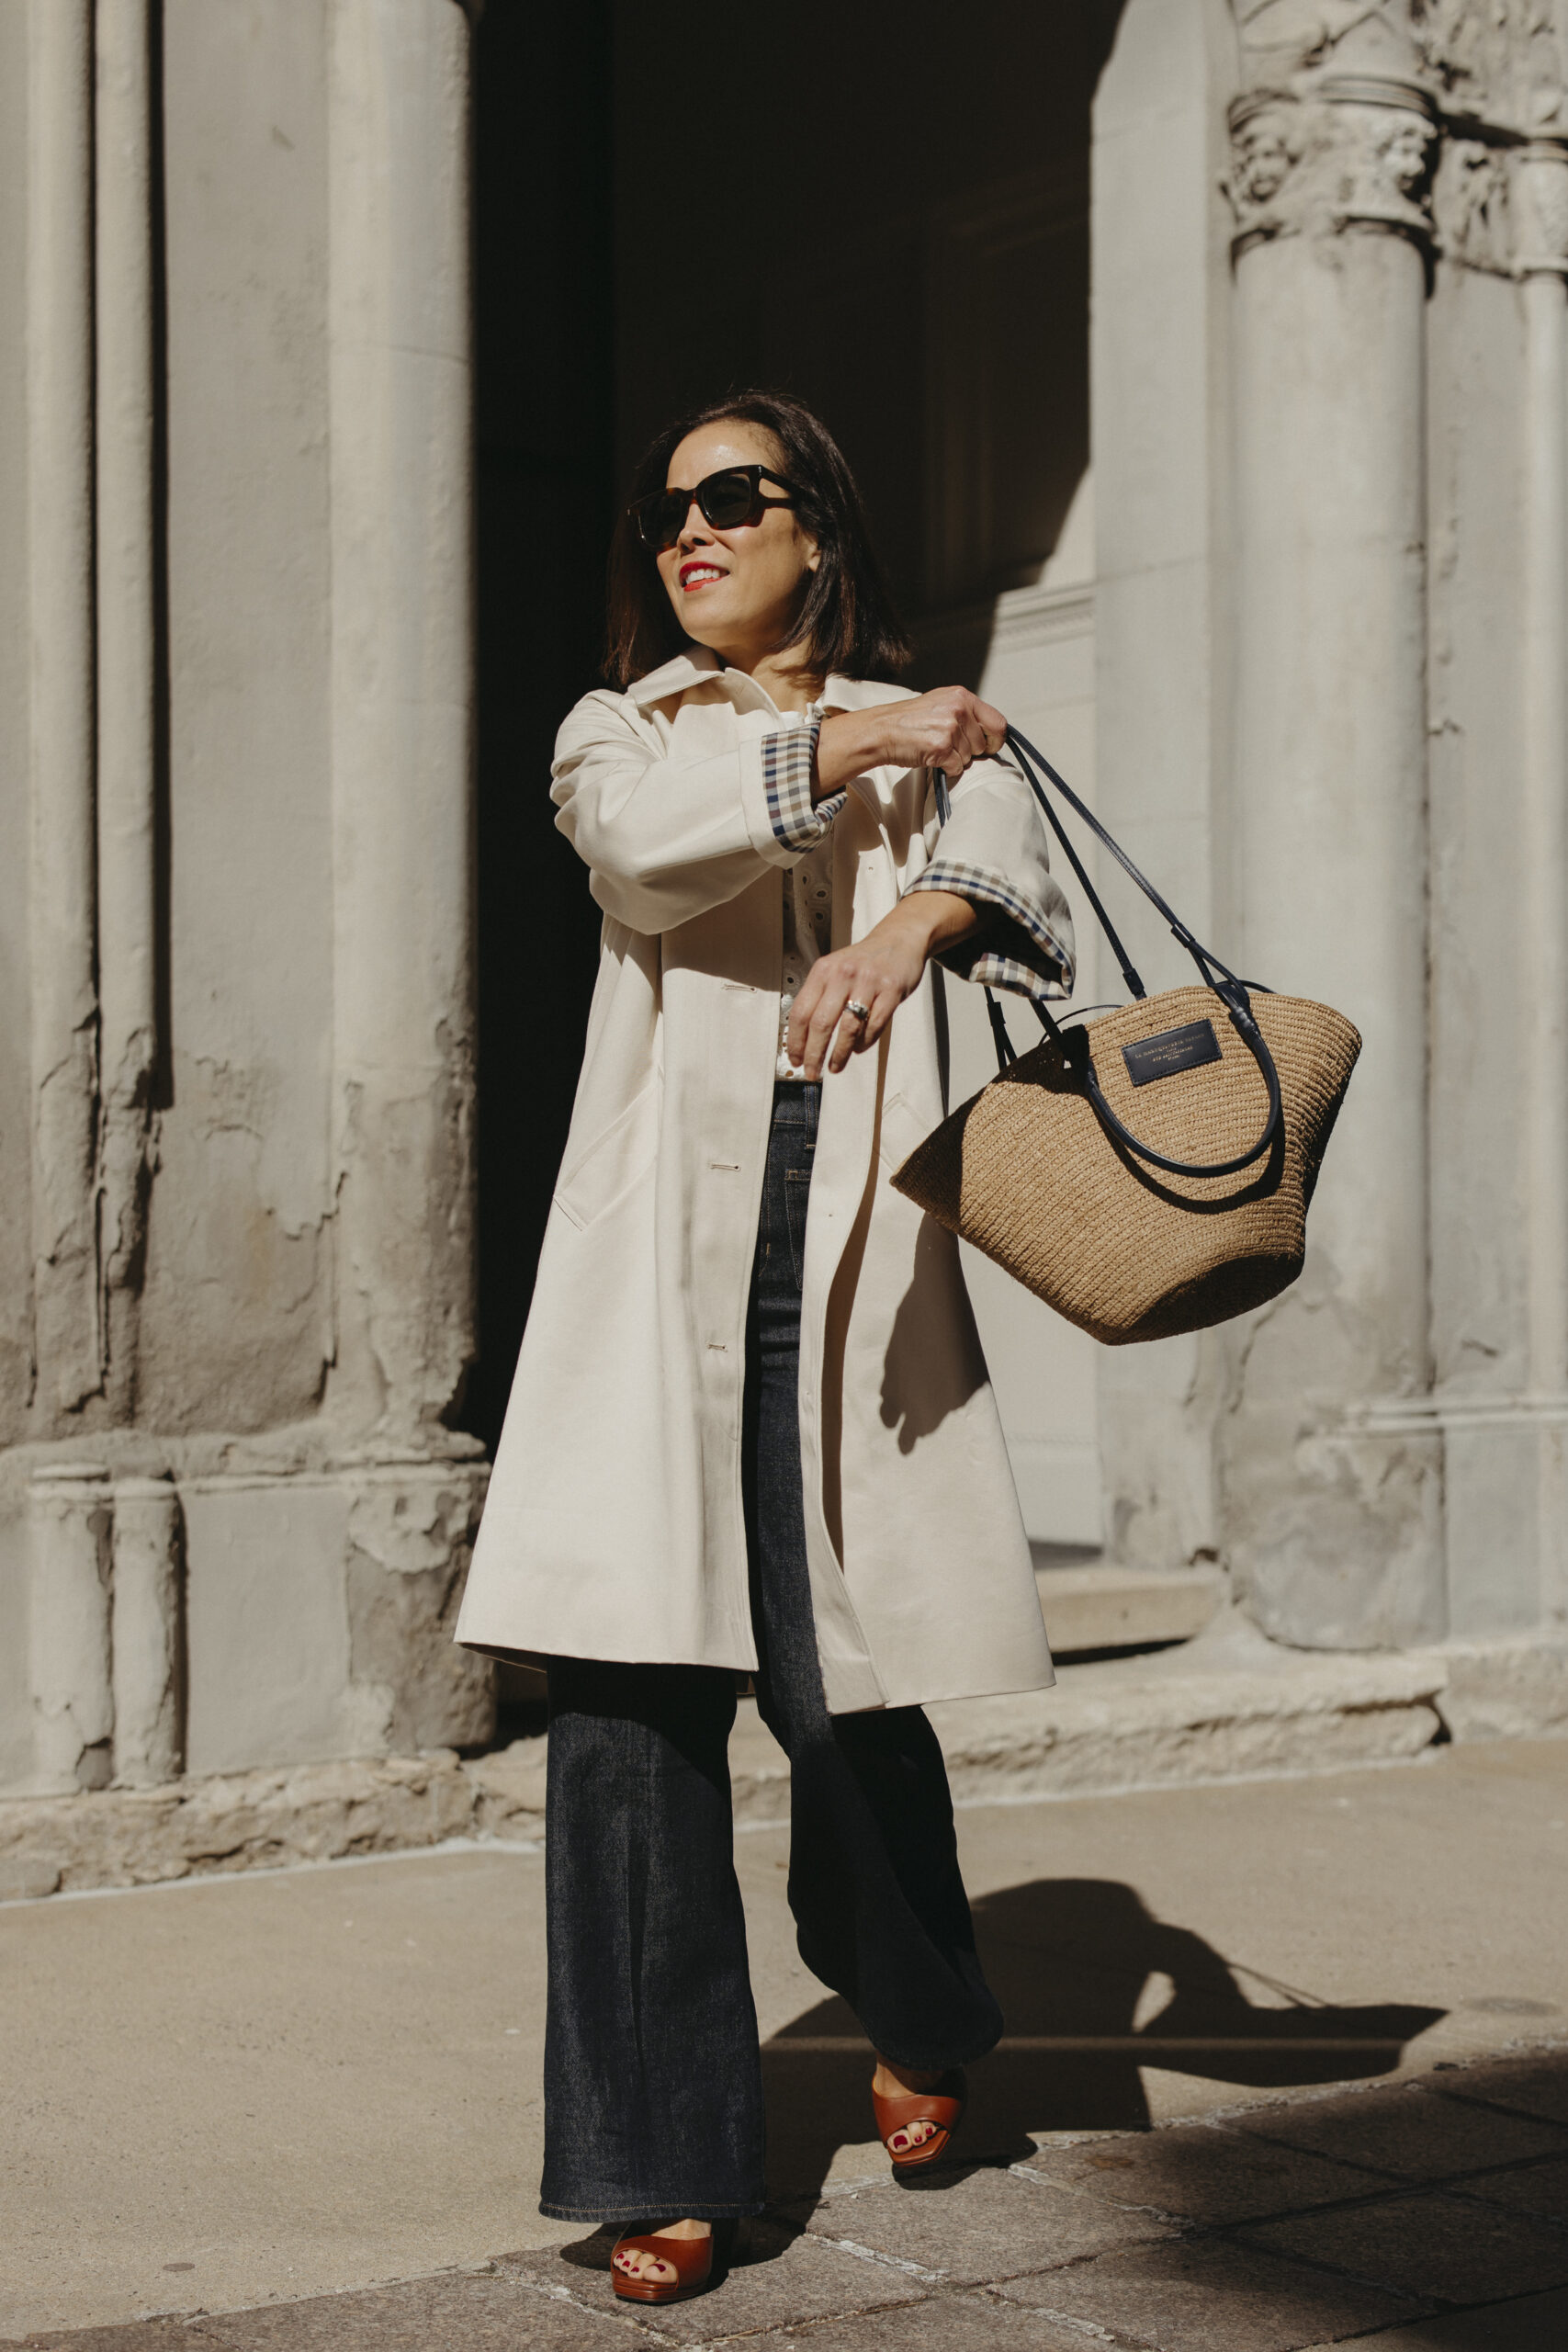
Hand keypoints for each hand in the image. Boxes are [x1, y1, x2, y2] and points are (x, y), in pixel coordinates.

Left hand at [786, 894, 976, 1077]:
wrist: (899, 940)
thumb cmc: (863, 962)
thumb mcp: (835, 970)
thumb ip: (819, 997)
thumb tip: (802, 1039)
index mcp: (823, 971)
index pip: (801, 1011)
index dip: (795, 1041)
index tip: (795, 1060)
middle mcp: (843, 974)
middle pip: (821, 1023)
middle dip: (814, 1054)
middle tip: (812, 1073)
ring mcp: (868, 982)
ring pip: (849, 1028)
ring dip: (839, 1054)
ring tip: (835, 1067)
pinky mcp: (891, 990)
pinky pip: (874, 1025)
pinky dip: (864, 1042)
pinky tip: (858, 1048)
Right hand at [814, 687, 1007, 797]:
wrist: (882, 731)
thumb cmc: (910, 720)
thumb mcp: (941, 703)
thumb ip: (966, 711)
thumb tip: (991, 731)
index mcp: (961, 696)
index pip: (998, 722)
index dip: (995, 739)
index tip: (988, 746)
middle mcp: (958, 709)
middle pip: (983, 744)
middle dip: (969, 751)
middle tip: (948, 745)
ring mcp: (950, 728)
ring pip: (969, 758)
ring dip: (955, 759)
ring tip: (935, 748)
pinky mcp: (941, 748)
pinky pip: (957, 768)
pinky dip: (946, 768)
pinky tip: (931, 757)